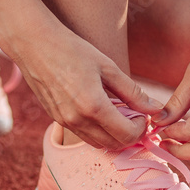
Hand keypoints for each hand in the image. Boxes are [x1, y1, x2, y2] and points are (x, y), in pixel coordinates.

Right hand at [4, 17, 162, 148]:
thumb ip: (132, 91)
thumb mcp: (107, 67)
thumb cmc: (72, 49)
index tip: (144, 114)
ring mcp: (65, 122)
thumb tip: (155, 108)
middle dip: (130, 134)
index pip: (127, 135)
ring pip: (98, 143)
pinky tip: (100, 109)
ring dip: (113, 134)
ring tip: (119, 112)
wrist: (34, 44)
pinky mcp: (56, 119)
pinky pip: (83, 134)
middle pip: (114, 145)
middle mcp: (77, 120)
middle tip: (136, 115)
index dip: (142, 128)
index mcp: (93, 106)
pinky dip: (97, 130)